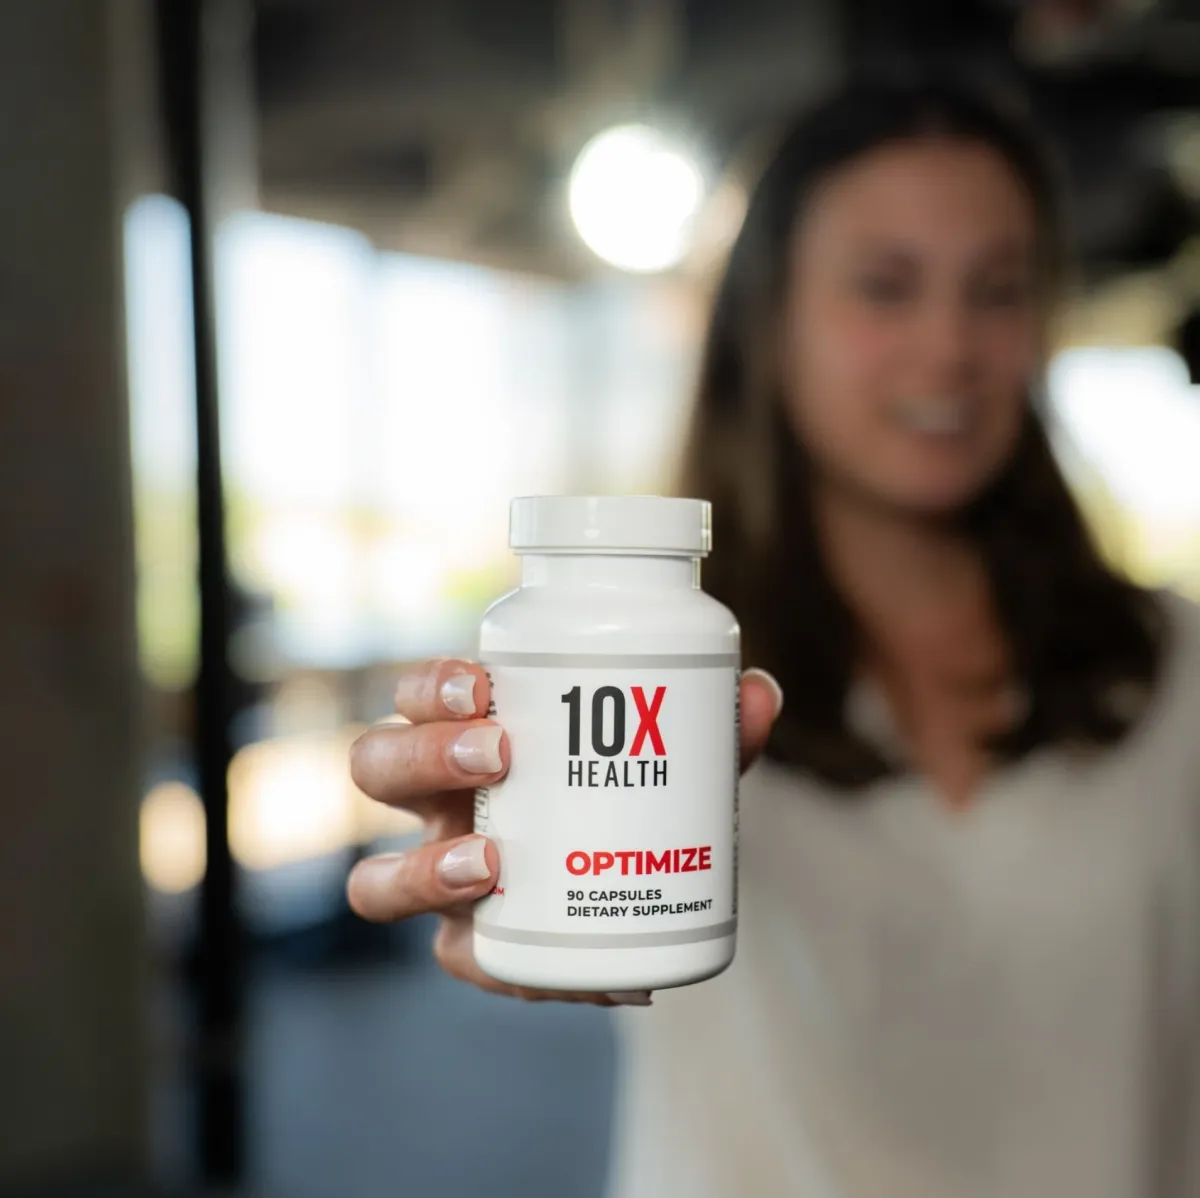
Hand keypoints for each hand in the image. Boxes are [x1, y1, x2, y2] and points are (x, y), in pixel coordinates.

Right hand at [346, 660, 782, 1005]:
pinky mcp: (473, 945)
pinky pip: (463, 963)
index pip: (414, 695)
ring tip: (491, 863)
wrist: (631, 880)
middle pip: (376, 766)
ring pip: (376, 879)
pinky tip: (594, 970)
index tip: (481, 684)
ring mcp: (442, 876)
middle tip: (500, 755)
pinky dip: (520, 970)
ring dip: (424, 869)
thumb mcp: (672, 756)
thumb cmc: (630, 792)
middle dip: (425, 755)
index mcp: (467, 733)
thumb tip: (760, 693)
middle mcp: (438, 802)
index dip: (428, 685)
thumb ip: (713, 730)